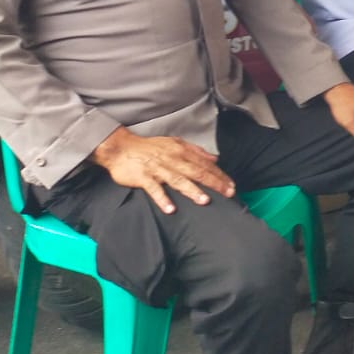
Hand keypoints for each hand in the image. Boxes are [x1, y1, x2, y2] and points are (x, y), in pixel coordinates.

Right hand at [90, 128, 234, 213]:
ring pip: (178, 180)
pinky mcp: (143, 177)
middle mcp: (172, 159)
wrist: (121, 148)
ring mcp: (158, 169)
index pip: (204, 164)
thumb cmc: (149, 148)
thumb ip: (196, 151)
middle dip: (213, 183)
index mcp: (181, 151)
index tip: (231, 185)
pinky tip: (170, 209)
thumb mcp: (175, 144)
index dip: (219, 174)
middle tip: (228, 193)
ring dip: (191, 190)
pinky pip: (154, 189)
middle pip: (196, 172)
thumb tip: (215, 159)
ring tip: (204, 201)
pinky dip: (162, 199)